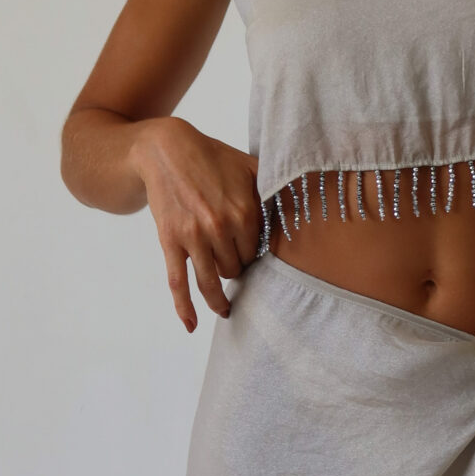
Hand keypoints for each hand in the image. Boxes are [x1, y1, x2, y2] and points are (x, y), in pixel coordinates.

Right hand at [132, 118, 262, 332]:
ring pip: (211, 283)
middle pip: (236, 269)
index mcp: (245, 212)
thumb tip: (308, 202)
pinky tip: (191, 326)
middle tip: (233, 264)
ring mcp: (194, 237)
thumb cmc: (213, 158)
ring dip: (218, 300)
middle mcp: (221, 228)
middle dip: (236, 269)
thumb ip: (276, 188)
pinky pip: (178, 281)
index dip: (254, 255)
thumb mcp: (251, 167)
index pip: (258, 253)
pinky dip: (184, 307)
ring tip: (225, 308)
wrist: (167, 150)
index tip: (251, 254)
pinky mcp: (170, 242)